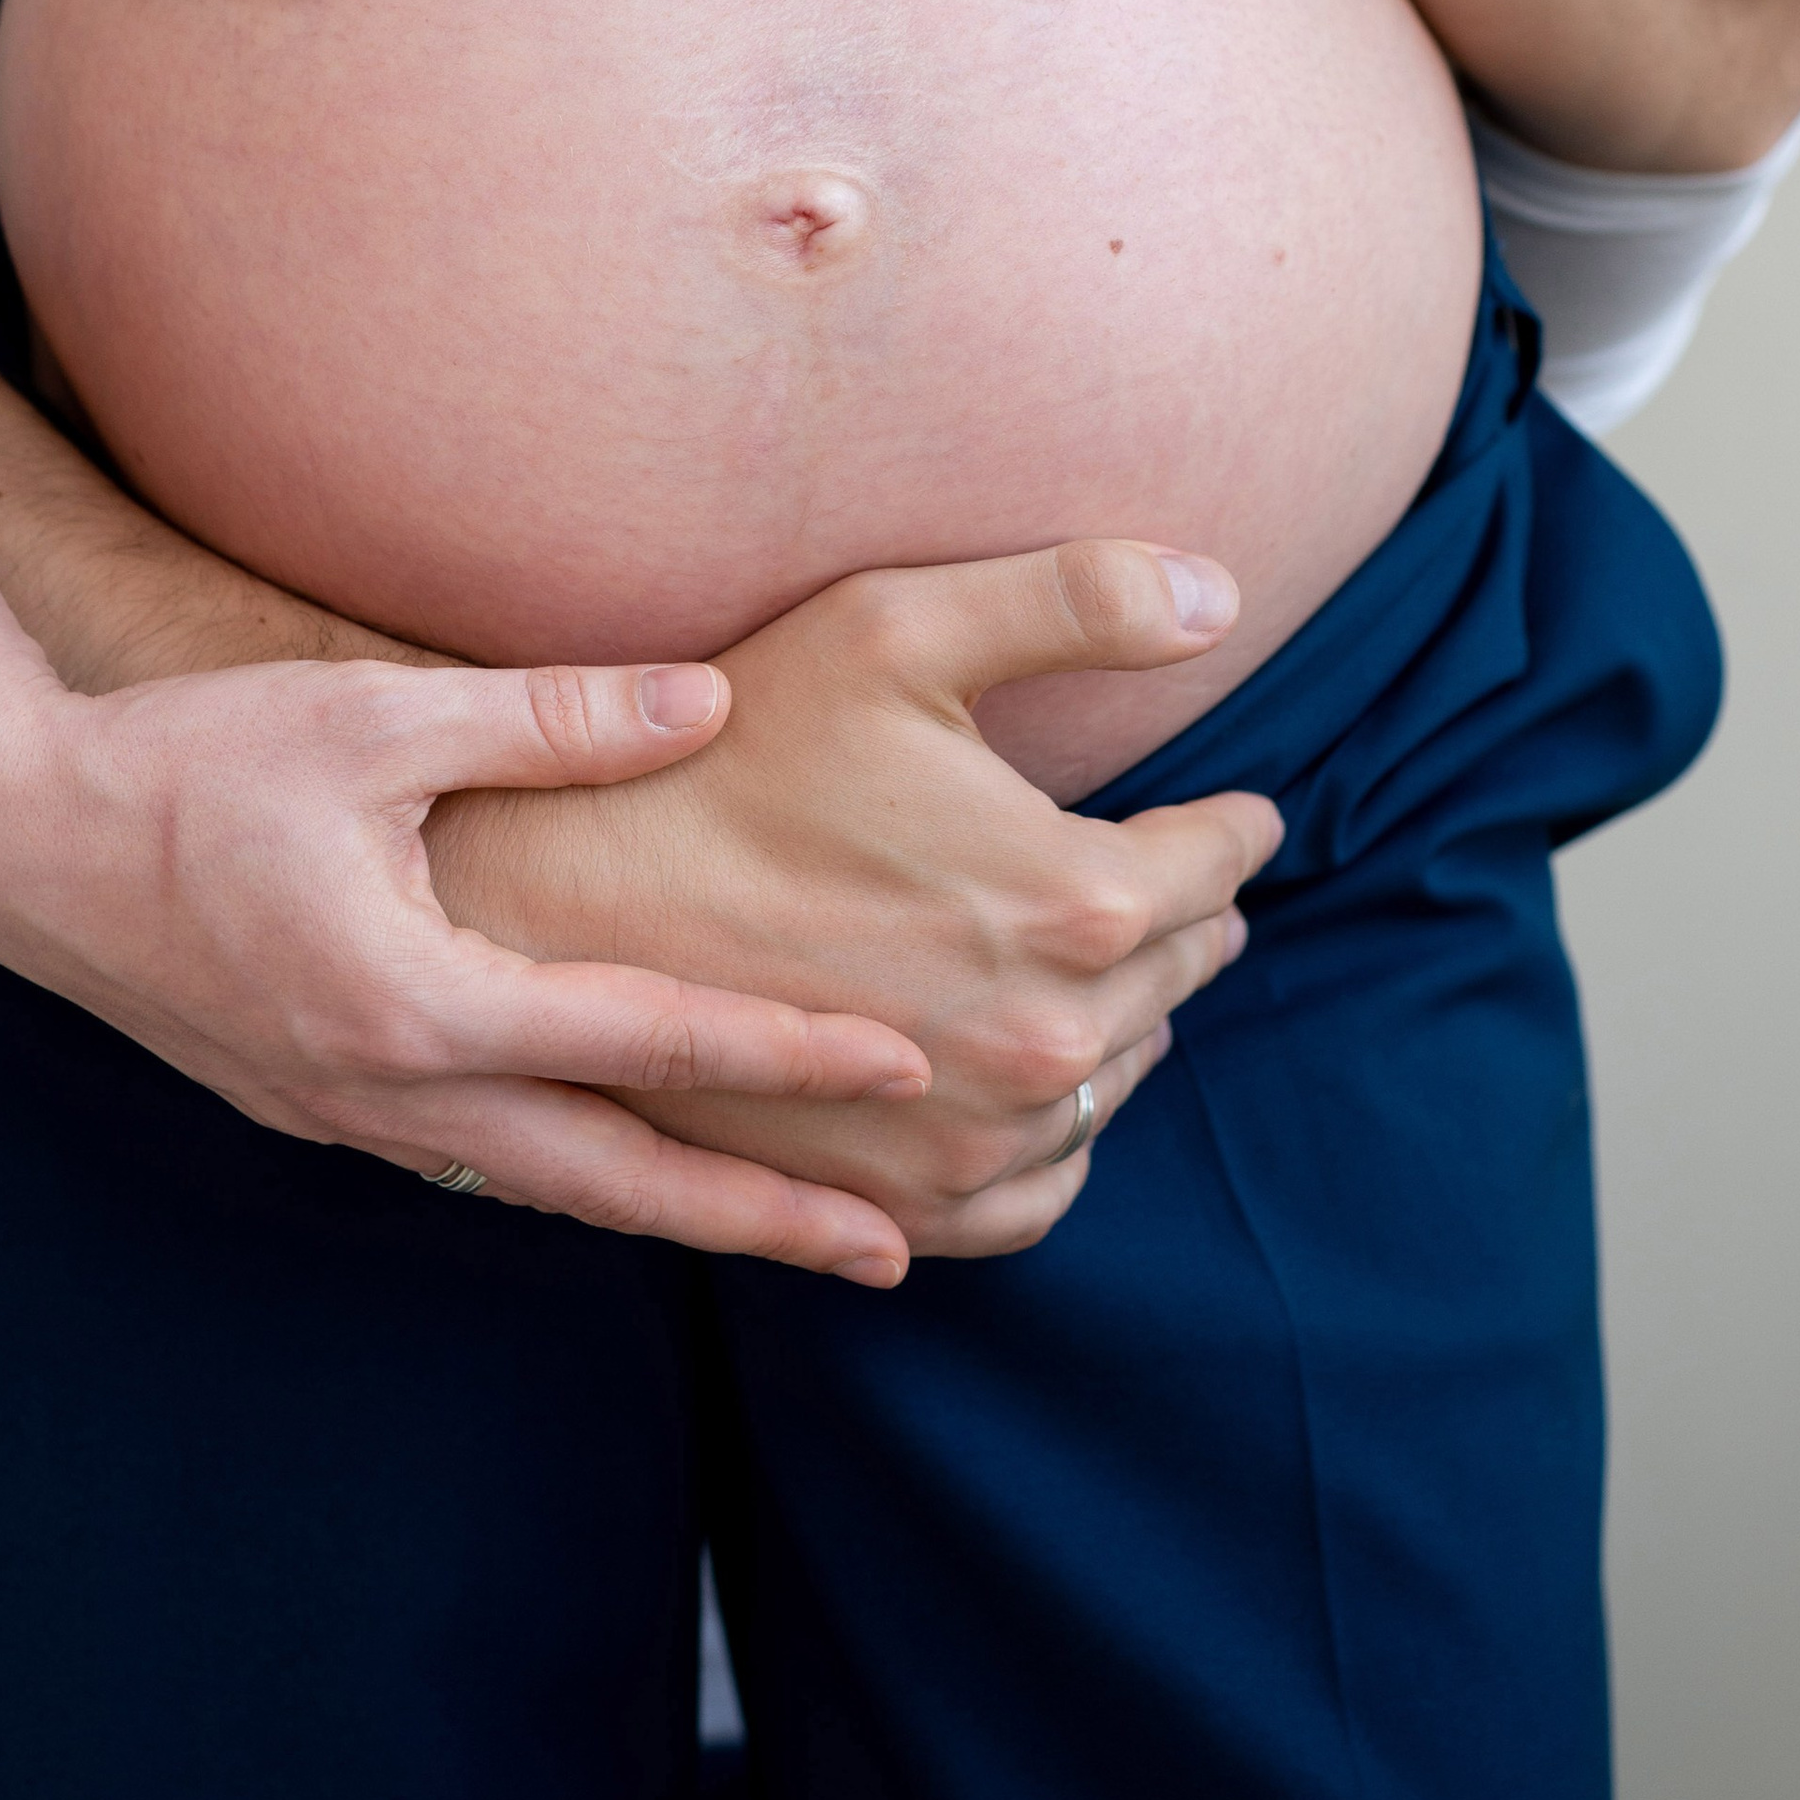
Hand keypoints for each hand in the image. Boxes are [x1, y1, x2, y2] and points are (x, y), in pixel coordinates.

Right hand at [0, 649, 935, 1285]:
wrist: (2, 837)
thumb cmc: (182, 760)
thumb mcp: (369, 715)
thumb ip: (547, 719)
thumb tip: (708, 703)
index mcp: (414, 1002)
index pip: (641, 1043)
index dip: (785, 1058)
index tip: (906, 1072)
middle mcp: (388, 1091)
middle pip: (613, 1181)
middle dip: (758, 1221)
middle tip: (893, 1253)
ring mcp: (344, 1115)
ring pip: (545, 1188)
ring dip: (673, 1213)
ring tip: (794, 1233)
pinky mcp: (312, 1104)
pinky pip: (475, 1162)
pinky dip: (572, 1176)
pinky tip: (630, 1167)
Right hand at [429, 537, 1278, 1259]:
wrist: (563, 897)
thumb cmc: (727, 746)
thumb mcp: (899, 627)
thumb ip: (1081, 598)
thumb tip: (1224, 593)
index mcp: (1075, 902)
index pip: (1220, 865)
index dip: (1230, 824)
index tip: (1236, 812)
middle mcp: (1045, 1044)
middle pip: (1182, 974)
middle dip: (1189, 916)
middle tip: (1187, 883)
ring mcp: (975, 1143)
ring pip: (1118, 1078)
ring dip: (1128, 1021)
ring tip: (1113, 968)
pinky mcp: (905, 1205)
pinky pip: (1039, 1190)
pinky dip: (1056, 1137)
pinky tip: (1036, 1081)